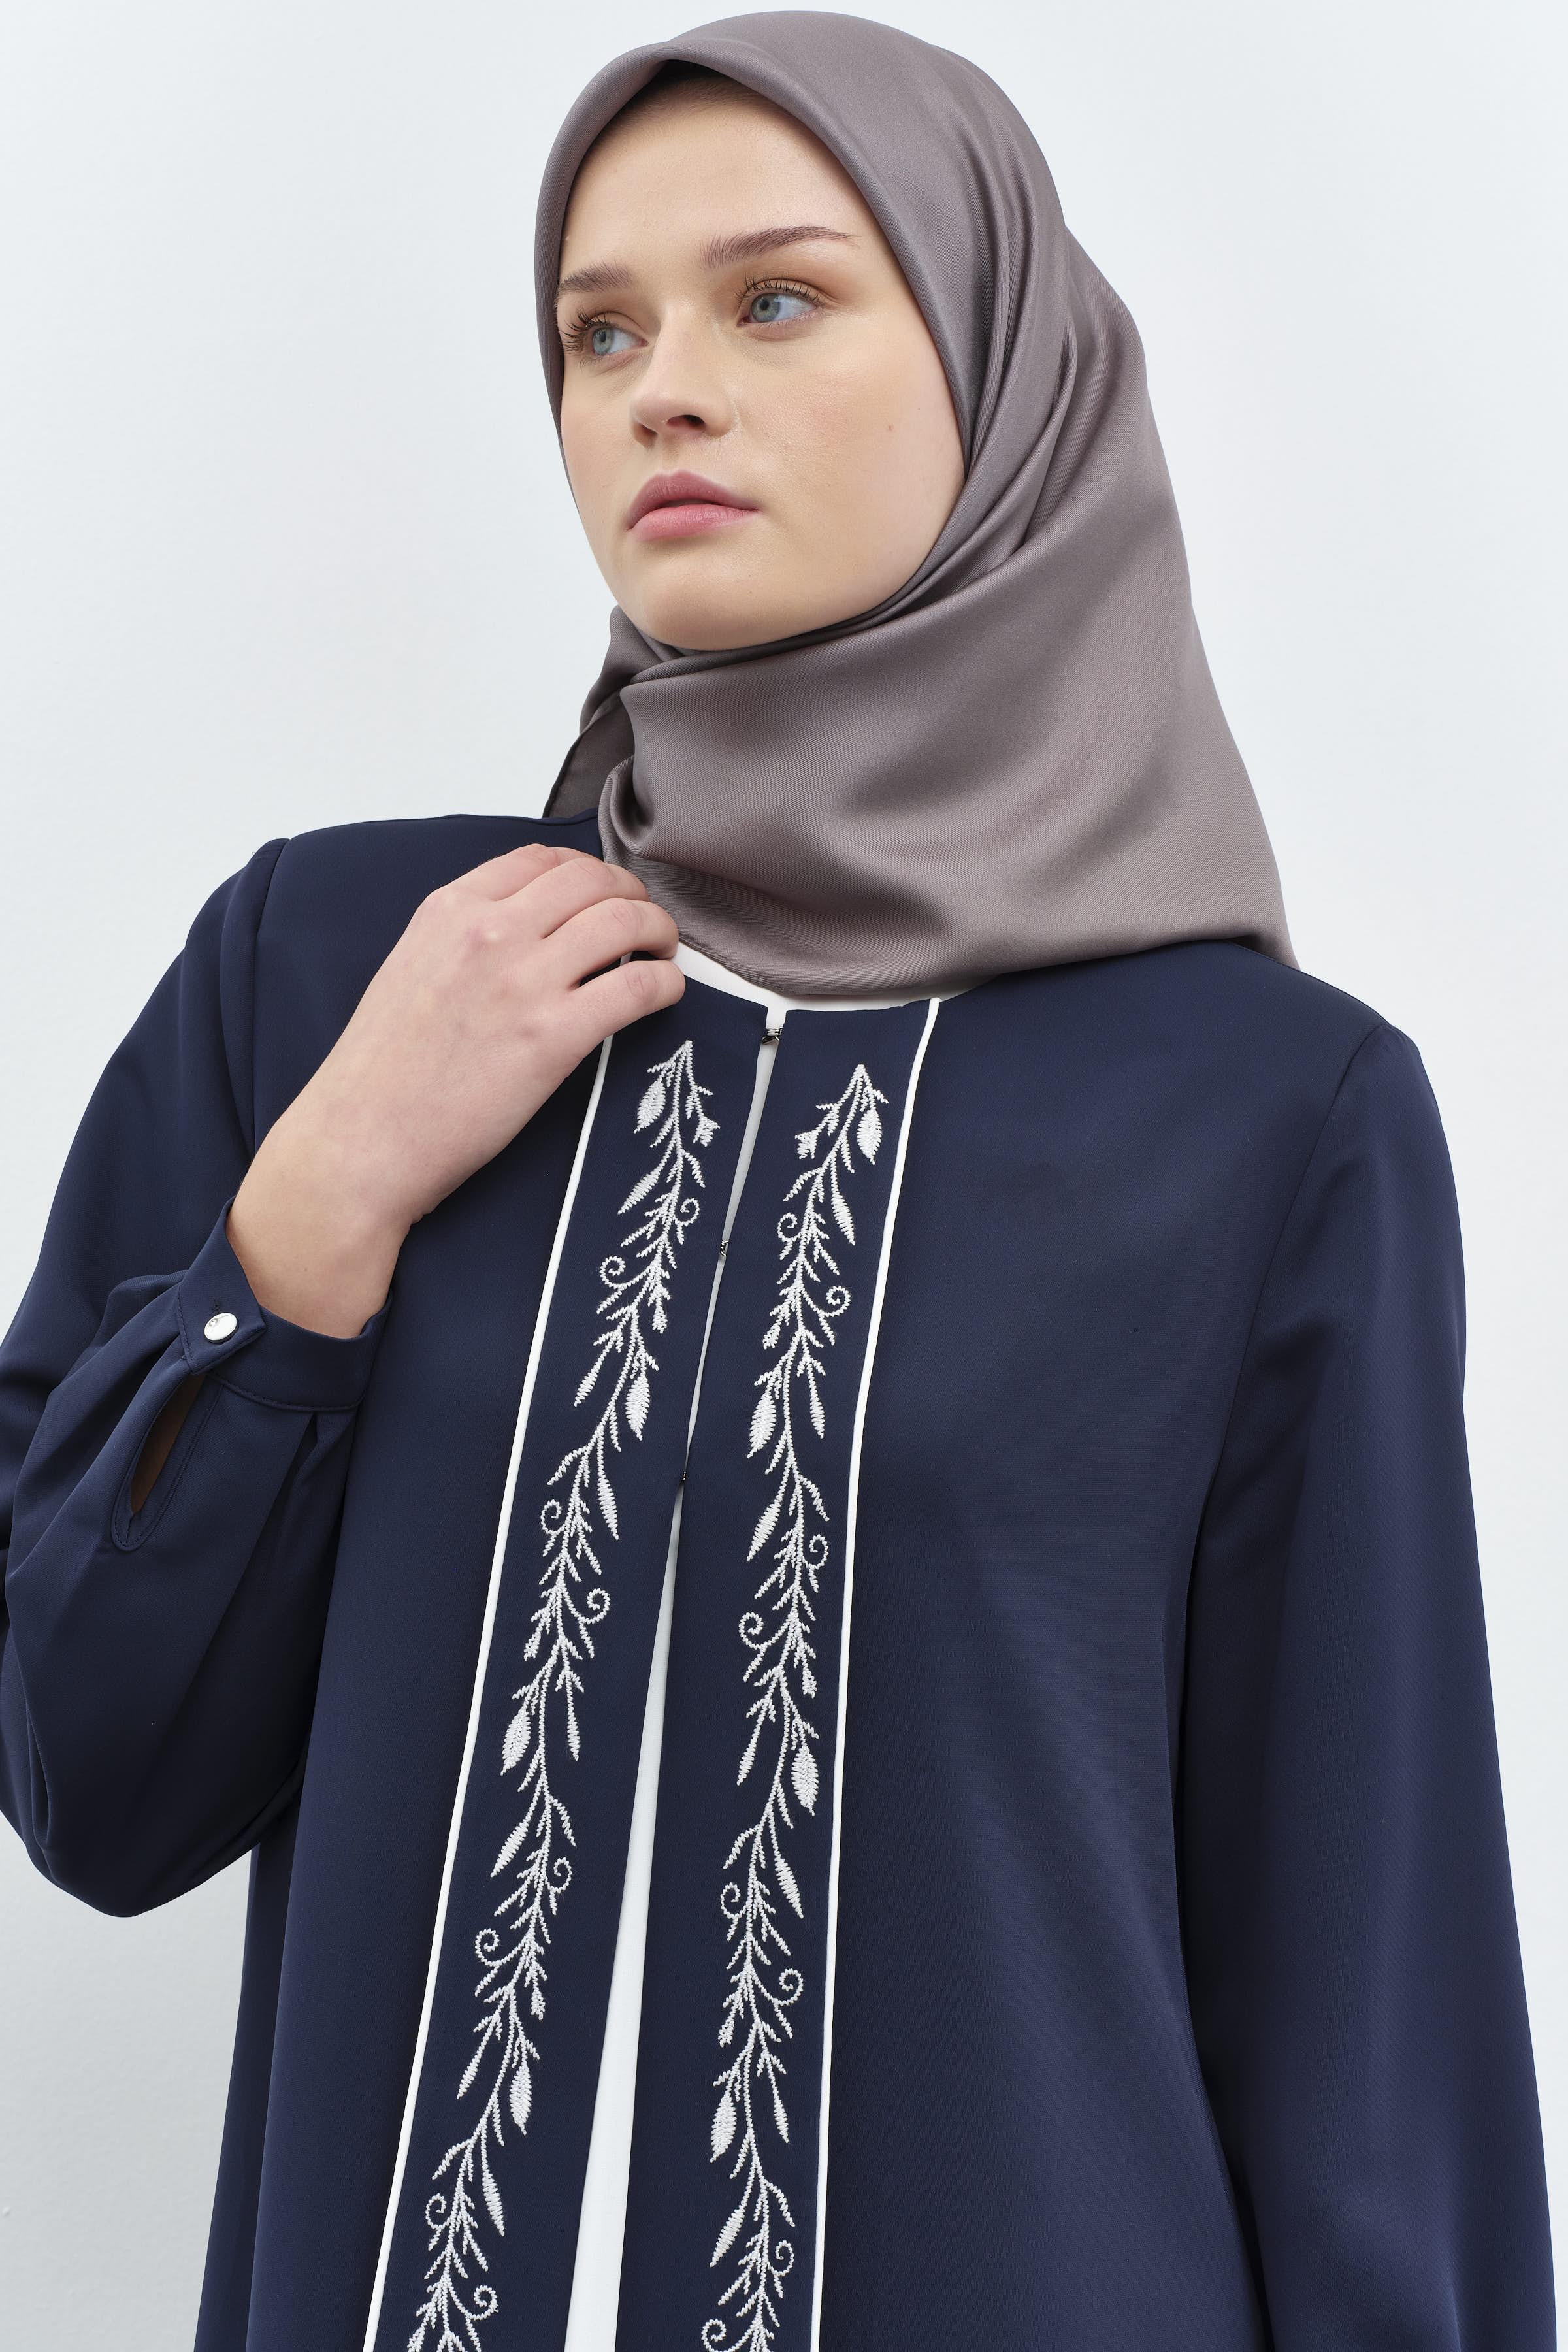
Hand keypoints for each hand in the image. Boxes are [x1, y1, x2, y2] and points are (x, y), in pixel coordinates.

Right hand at [226, 843, 682, 1335]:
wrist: (362, 1140)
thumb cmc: (380, 1071)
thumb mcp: (410, 968)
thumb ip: (462, 937)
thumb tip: (522, 928)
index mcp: (450, 910)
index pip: (541, 859)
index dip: (587, 871)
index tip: (602, 892)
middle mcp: (490, 932)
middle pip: (592, 880)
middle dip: (631, 893)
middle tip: (645, 922)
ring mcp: (524, 982)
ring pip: (624, 922)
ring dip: (658, 930)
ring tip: (662, 952)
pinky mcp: (554, 1037)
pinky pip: (637, 988)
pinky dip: (666, 983)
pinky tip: (667, 993)